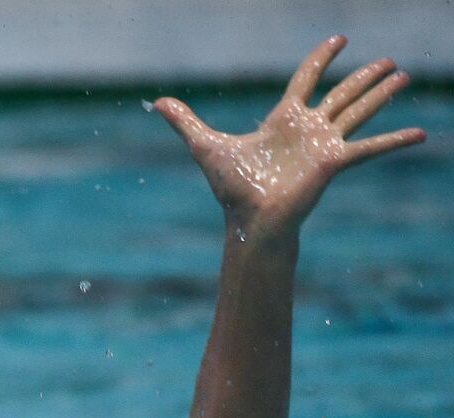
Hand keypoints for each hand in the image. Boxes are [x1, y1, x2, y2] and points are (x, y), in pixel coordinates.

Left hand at [155, 35, 424, 239]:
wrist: (247, 217)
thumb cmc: (230, 186)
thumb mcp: (204, 144)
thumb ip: (184, 121)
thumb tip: (156, 102)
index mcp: (282, 119)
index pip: (306, 79)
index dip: (321, 59)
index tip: (338, 40)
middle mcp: (308, 128)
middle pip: (342, 93)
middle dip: (364, 76)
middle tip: (390, 60)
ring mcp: (324, 144)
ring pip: (358, 110)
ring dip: (381, 94)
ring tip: (404, 75)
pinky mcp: (334, 162)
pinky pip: (370, 147)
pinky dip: (394, 140)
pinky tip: (420, 134)